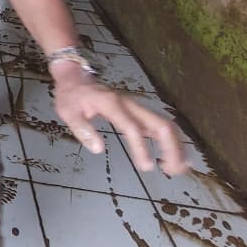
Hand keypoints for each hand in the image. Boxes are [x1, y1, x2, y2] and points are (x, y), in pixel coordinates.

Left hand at [52, 69, 188, 175]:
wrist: (76, 76)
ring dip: (176, 145)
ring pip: (165, 124)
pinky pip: (160, 124)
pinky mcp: (138, 111)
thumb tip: (99, 149)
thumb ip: (83, 130)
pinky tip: (175, 156)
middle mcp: (130, 104)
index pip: (133, 127)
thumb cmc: (72, 95)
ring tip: (179, 168)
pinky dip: (171, 140)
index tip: (147, 167)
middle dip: (172, 147)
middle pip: (160, 123)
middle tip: (173, 171)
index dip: (142, 147)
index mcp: (112, 104)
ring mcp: (137, 107)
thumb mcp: (68, 112)